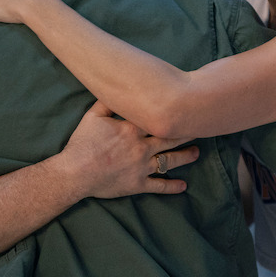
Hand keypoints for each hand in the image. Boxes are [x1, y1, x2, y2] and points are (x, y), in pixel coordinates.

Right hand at [51, 102, 197, 202]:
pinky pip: (158, 186)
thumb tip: (118, 89)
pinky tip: (183, 186)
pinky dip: (171, 187)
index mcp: (132, 129)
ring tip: (196, 153)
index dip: (173, 114)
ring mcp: (141, 167)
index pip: (158, 118)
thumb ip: (108, 103)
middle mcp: (142, 147)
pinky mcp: (137, 184)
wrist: (74, 173)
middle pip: (170, 138)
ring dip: (185, 157)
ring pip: (169, 160)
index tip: (187, 108)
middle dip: (186, 133)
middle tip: (200, 128)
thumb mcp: (93, 117)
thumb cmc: (82, 143)